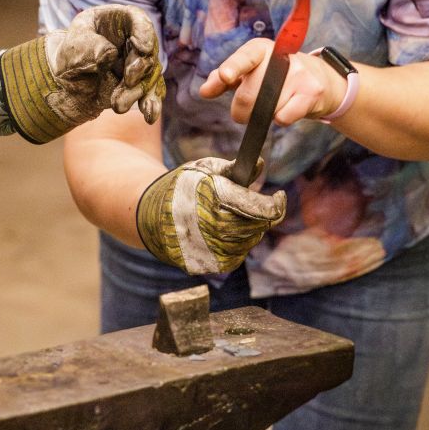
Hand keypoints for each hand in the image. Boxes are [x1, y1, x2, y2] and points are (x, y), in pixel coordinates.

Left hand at [2, 4, 164, 142]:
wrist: (65, 83)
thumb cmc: (69, 55)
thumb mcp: (73, 46)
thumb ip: (90, 46)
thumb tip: (111, 53)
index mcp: (117, 20)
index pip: (137, 19)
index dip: (144, 32)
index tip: (143, 48)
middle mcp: (132, 40)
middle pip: (147, 49)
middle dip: (140, 67)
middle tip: (128, 80)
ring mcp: (138, 63)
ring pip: (149, 74)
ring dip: (138, 91)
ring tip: (118, 106)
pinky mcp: (139, 84)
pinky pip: (150, 93)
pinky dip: (151, 105)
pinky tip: (150, 116)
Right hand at [136, 156, 285, 274]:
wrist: (149, 215)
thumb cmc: (181, 187)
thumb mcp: (203, 169)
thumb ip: (233, 169)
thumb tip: (259, 164)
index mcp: (215, 198)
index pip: (262, 209)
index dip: (276, 204)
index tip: (279, 197)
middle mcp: (213, 227)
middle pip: (257, 226)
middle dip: (260, 215)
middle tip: (254, 206)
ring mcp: (210, 250)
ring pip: (248, 242)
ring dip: (249, 229)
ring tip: (234, 216)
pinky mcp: (207, 265)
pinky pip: (235, 256)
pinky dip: (236, 244)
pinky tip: (224, 232)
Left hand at [200, 41, 344, 125]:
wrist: (319, 79)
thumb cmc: (276, 75)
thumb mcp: (249, 71)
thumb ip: (224, 80)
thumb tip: (204, 91)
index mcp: (260, 48)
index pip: (245, 57)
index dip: (233, 67)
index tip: (226, 76)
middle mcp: (280, 57)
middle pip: (249, 94)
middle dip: (241, 111)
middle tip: (245, 112)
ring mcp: (298, 73)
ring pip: (266, 109)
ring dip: (263, 115)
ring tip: (274, 103)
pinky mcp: (312, 91)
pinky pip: (284, 117)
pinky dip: (281, 119)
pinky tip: (287, 108)